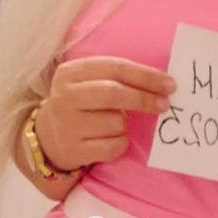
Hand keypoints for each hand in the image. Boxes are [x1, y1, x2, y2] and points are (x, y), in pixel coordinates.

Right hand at [35, 55, 176, 171]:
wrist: (48, 138)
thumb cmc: (81, 106)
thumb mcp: (89, 83)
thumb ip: (118, 79)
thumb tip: (161, 85)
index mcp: (71, 73)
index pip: (115, 68)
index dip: (146, 76)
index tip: (169, 84)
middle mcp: (65, 97)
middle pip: (114, 93)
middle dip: (144, 98)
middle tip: (164, 104)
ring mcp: (67, 124)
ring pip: (116, 123)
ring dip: (125, 125)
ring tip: (113, 124)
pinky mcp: (74, 150)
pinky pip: (113, 146)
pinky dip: (120, 143)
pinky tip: (108, 140)